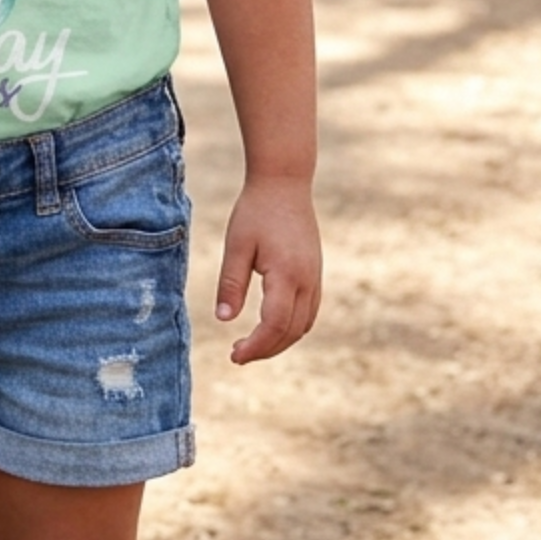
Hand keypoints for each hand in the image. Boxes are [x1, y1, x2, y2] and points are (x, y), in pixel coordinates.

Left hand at [215, 175, 321, 363]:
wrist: (285, 184)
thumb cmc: (255, 211)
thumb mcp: (236, 245)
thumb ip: (231, 283)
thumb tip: (224, 320)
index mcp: (287, 275)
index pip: (275, 325)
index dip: (256, 346)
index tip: (234, 356)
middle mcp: (308, 281)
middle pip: (292, 331)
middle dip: (266, 349)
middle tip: (237, 355)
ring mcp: (316, 278)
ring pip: (304, 325)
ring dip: (280, 341)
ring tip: (251, 346)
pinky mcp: (316, 273)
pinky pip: (309, 311)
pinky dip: (292, 327)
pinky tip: (271, 327)